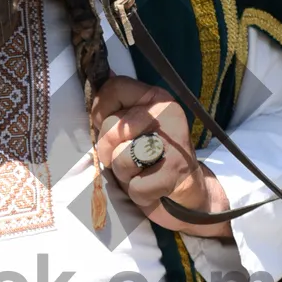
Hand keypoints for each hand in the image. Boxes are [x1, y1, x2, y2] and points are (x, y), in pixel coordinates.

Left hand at [91, 76, 231, 237]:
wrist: (185, 186)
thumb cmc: (151, 154)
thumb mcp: (134, 125)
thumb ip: (116, 110)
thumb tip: (96, 89)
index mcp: (156, 97)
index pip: (114, 87)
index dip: (100, 110)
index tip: (105, 126)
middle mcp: (167, 113)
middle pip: (111, 127)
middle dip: (108, 150)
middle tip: (126, 157)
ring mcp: (173, 142)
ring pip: (120, 158)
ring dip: (123, 173)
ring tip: (140, 171)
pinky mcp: (174, 171)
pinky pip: (135, 186)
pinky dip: (138, 193)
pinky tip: (152, 186)